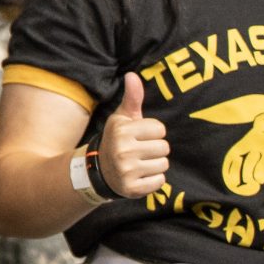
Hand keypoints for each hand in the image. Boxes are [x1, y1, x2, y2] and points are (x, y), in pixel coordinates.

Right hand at [97, 73, 168, 198]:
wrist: (99, 169)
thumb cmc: (118, 139)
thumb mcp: (122, 118)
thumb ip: (132, 98)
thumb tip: (133, 75)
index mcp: (121, 130)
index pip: (160, 129)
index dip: (152, 132)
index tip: (140, 136)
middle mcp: (122, 149)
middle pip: (164, 148)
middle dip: (156, 149)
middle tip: (141, 151)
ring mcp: (126, 170)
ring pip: (163, 164)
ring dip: (155, 164)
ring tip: (140, 163)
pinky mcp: (132, 187)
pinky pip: (160, 181)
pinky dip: (153, 179)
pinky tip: (140, 175)